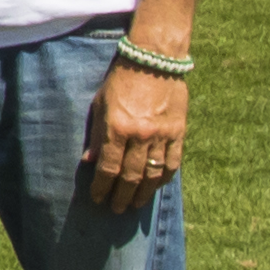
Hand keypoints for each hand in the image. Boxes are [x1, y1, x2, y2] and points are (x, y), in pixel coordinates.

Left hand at [85, 59, 188, 214]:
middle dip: (122, 196)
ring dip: (143, 193)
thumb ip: (97, 135)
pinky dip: (164, 178)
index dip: (102, 187)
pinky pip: (173, 162)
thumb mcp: (100, 105)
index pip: (108, 168)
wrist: (154, 60)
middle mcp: (140, 135)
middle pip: (130, 176)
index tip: (97, 199)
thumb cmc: (121, 81)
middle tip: (116, 209)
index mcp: (117, 128)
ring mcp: (162, 135)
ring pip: (153, 174)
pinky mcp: (179, 132)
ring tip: (135, 204)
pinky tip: (155, 186)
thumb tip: (90, 162)